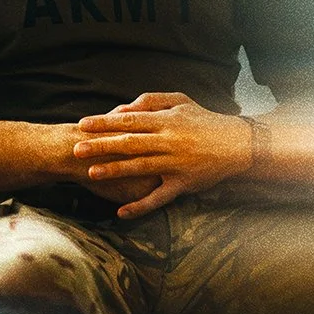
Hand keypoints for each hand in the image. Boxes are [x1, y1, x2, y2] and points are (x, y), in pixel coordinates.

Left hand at [73, 92, 253, 218]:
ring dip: (115, 171)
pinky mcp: (183, 185)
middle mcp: (169, 141)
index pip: (129, 120)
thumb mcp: (180, 101)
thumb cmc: (204, 120)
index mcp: (167, 120)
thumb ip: (151, 101)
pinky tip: (121, 213)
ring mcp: (175, 164)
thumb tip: (122, 109)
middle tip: (76, 149)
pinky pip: (159, 197)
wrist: (237, 143)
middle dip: (101, 146)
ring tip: (91, 173)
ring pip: (140, 168)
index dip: (105, 123)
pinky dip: (140, 206)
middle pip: (129, 143)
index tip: (83, 125)